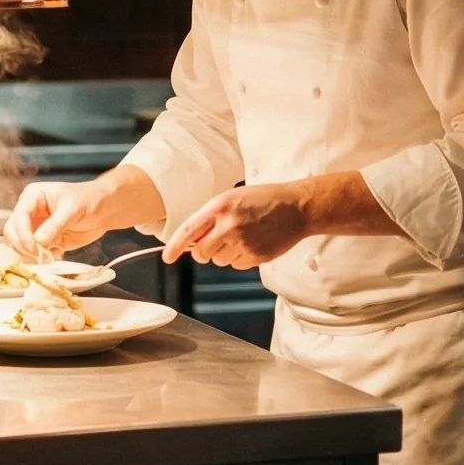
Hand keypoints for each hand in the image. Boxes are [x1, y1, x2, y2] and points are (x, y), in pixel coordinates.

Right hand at [4, 166, 162, 259]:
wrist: (105, 209)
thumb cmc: (90, 200)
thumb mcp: (73, 209)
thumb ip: (55, 225)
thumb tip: (38, 242)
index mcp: (33, 197)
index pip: (18, 217)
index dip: (23, 234)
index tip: (34, 248)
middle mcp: (30, 212)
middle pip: (12, 232)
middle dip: (23, 246)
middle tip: (40, 256)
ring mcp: (35, 227)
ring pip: (19, 245)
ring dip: (30, 255)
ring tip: (50, 256)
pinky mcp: (43, 241)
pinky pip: (34, 254)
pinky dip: (41, 259)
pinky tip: (57, 254)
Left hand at [163, 183, 317, 269]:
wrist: (296, 207)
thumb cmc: (263, 200)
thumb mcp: (232, 198)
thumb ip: (211, 217)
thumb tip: (192, 240)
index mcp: (219, 207)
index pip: (188, 231)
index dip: (174, 247)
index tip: (167, 258)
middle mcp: (228, 225)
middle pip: (201, 253)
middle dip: (203, 252)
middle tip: (214, 244)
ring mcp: (242, 242)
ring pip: (219, 261)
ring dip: (225, 254)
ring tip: (243, 236)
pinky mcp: (255, 256)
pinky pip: (237, 265)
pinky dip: (241, 258)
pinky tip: (253, 243)